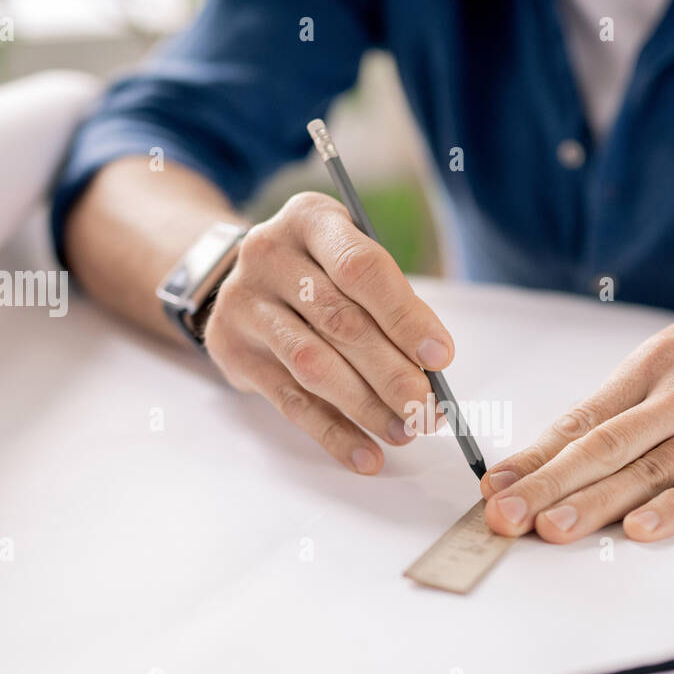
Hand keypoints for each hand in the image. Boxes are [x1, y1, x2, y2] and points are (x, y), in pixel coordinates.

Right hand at [203, 191, 451, 472]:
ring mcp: (245, 302)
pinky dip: (332, 433)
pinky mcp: (233, 350)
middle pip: (340, 322)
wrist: (237, 276)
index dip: (404, 316)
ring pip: (313, 365)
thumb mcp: (348, 259)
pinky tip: (365, 454)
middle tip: (427, 408)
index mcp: (310, 220)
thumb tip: (430, 368)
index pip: (362, 269)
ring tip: (404, 431)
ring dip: (365, 406)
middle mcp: (268, 254)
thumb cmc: (317, 269)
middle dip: (391, 372)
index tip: (441, 357)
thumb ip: (386, 302)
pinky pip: (289, 401)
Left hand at [480, 261, 673, 541]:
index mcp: (653, 368)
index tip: (494, 485)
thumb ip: (637, 395)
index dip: (535, 455)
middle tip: (502, 516)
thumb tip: (578, 438)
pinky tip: (642, 529)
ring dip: (595, 503)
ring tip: (550, 530)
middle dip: (546, 484)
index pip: (581, 420)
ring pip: (648, 469)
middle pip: (602, 447)